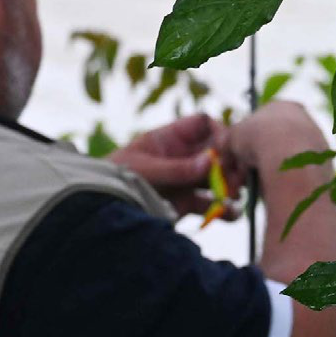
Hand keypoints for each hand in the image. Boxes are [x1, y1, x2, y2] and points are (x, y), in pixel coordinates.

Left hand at [109, 114, 242, 220]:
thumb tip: (211, 161)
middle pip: (218, 152)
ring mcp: (186, 179)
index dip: (219, 131)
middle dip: (230, 163)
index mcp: (171, 138)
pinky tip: (229, 213)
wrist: (98, 208)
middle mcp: (183, 156)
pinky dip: (225, 209)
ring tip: (233, 195)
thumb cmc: (115, 179)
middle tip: (237, 178)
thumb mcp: (145, 169)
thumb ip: (177, 167)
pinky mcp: (186, 203)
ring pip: (219, 177)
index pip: (204, 123)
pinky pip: (212, 203)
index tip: (226, 148)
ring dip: (231, 185)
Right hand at [227, 101, 330, 180]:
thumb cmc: (258, 137)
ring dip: (264, 177)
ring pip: (284, 164)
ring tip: (249, 189)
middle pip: (272, 146)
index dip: (243, 144)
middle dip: (252, 164)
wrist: (288, 157)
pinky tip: (270, 194)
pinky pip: (296, 178)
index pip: (260, 125)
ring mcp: (317, 147)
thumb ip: (228, 141)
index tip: (233, 159)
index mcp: (287, 107)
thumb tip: (223, 149)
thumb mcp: (232, 136)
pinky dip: (282, 186)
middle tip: (237, 181)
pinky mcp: (324, 169)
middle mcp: (306, 123)